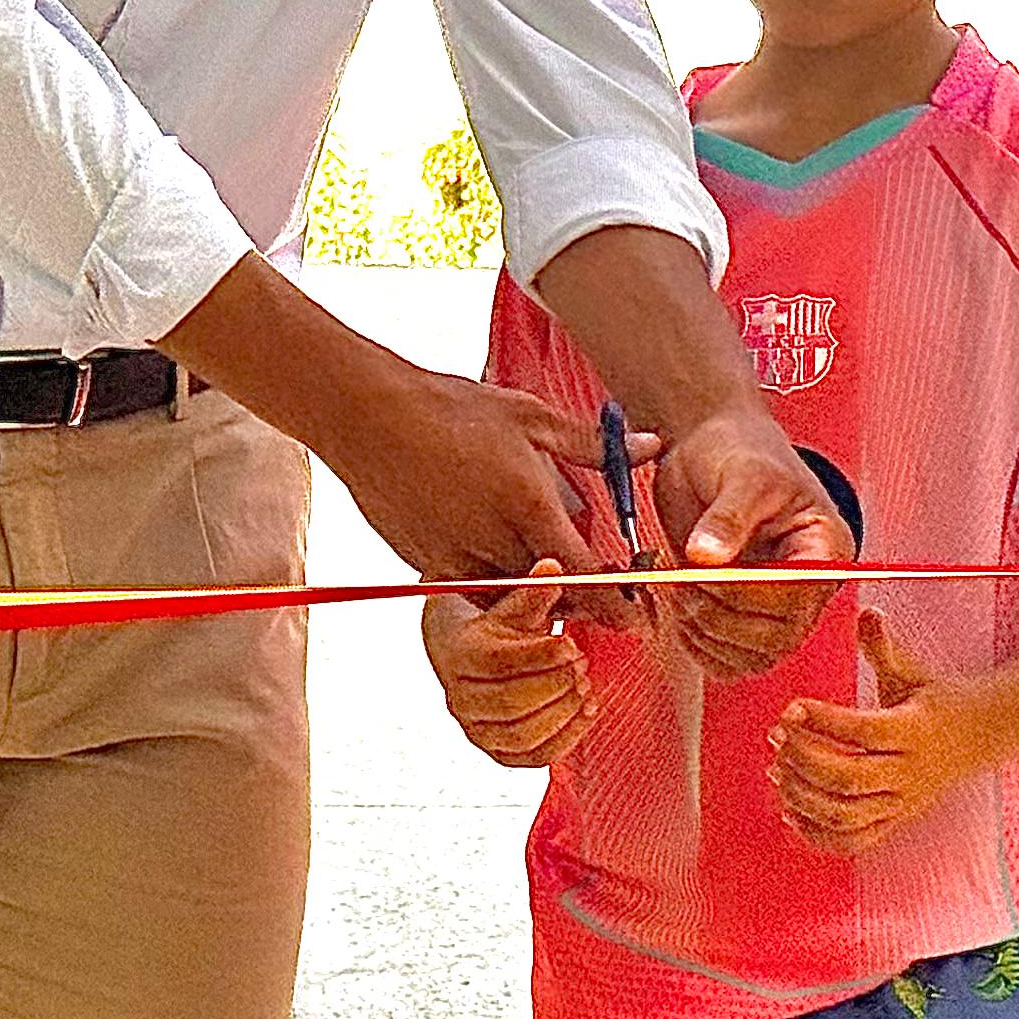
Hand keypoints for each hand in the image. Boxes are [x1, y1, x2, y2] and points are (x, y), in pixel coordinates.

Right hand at [337, 368, 627, 582]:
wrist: (367, 415)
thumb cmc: (450, 408)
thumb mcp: (531, 416)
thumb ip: (593, 445)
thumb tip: (651, 446)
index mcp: (529, 505)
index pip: (586, 572)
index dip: (616, 597)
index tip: (635, 610)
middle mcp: (495, 541)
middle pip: (555, 596)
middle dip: (585, 601)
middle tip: (606, 597)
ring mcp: (457, 558)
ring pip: (513, 601)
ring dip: (540, 598)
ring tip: (556, 580)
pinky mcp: (428, 564)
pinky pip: (475, 593)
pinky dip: (498, 590)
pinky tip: (507, 564)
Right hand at [422, 568, 600, 767]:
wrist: (470, 657)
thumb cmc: (498, 629)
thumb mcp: (513, 604)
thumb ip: (535, 591)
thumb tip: (553, 569)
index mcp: (460, 656)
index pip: (498, 663)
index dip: (540, 656)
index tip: (571, 645)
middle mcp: (461, 698)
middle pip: (510, 702)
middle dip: (555, 685)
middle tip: (583, 667)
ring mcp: (478, 730)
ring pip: (521, 734)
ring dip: (563, 712)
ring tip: (586, 688)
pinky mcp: (498, 753)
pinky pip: (533, 757)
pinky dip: (566, 739)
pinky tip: (587, 712)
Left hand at [653, 406, 851, 679]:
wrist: (710, 450)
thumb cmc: (738, 451)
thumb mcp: (740, 472)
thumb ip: (728, 515)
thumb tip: (707, 557)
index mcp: (826, 548)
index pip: (800, 593)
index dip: (749, 591)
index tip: (704, 568)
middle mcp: (808, 586)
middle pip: (779, 636)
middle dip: (722, 614)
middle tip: (682, 580)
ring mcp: (776, 609)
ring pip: (753, 657)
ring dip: (705, 632)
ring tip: (676, 588)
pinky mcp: (743, 622)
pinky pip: (729, 662)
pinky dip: (698, 648)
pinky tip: (677, 612)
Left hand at [769, 609, 986, 855]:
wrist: (981, 737)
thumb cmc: (937, 700)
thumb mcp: (911, 672)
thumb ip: (882, 646)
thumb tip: (865, 611)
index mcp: (914, 731)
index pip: (862, 731)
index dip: (822, 721)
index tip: (790, 706)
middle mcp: (908, 773)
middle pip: (847, 778)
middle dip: (803, 759)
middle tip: (776, 736)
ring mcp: (901, 804)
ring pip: (844, 814)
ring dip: (802, 796)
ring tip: (777, 770)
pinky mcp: (894, 822)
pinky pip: (852, 842)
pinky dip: (816, 834)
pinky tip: (790, 811)